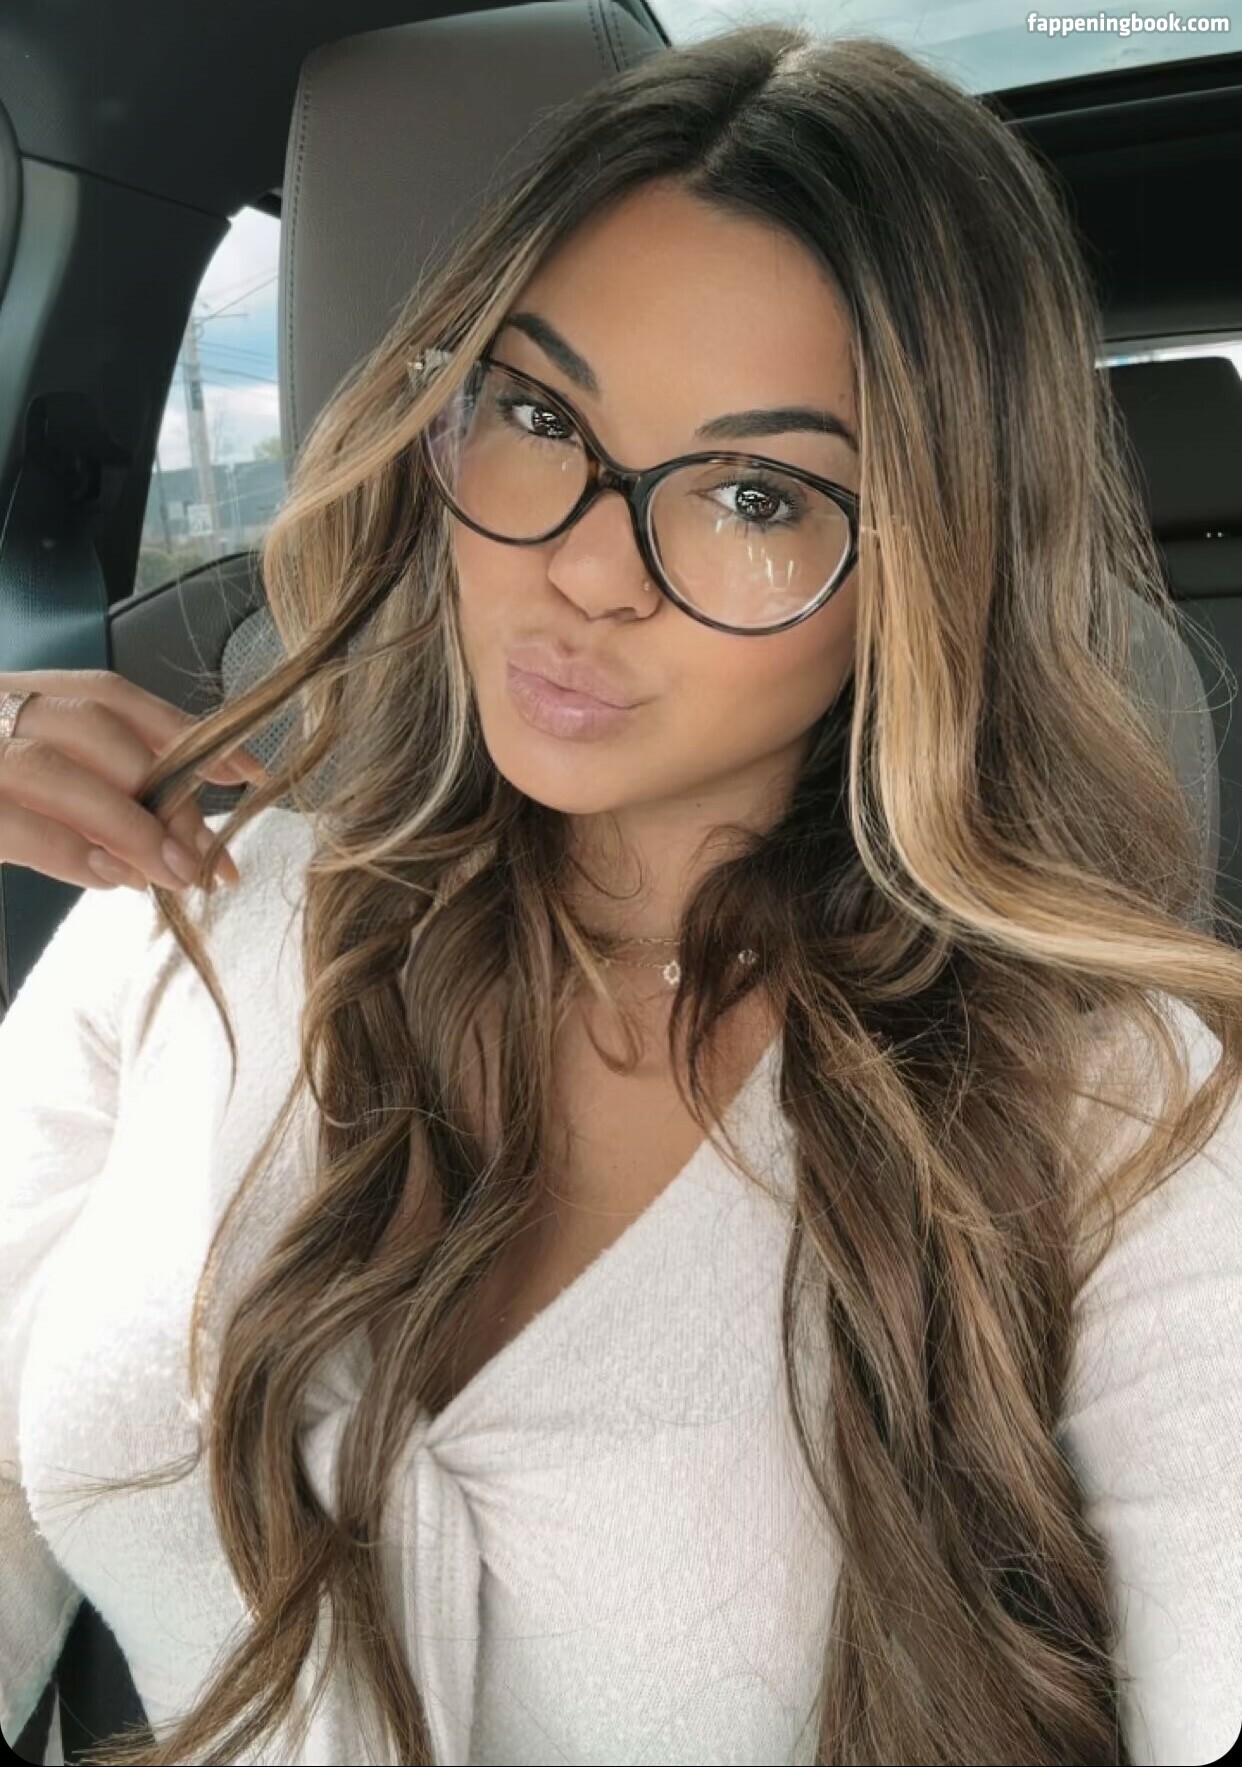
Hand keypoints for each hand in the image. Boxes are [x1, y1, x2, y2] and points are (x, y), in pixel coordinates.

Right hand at [0, 669, 269, 892]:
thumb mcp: (32, 783)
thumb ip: (93, 788)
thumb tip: (176, 833)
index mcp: (14, 695)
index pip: (109, 694)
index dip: (182, 730)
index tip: (247, 772)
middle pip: (93, 729)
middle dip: (165, 793)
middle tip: (209, 855)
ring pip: (52, 770)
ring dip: (129, 826)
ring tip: (175, 875)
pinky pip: (13, 823)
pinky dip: (69, 851)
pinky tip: (112, 878)